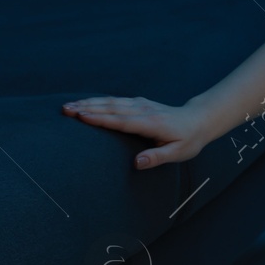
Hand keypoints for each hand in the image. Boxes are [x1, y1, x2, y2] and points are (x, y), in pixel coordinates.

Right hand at [61, 96, 211, 169]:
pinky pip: (115, 101)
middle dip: (87, 108)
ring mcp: (141, 104)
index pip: (122, 121)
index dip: (101, 119)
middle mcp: (144, 110)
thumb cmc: (189, 140)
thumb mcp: (178, 153)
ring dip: (88, 103)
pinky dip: (98, 101)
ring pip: (111, 102)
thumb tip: (136, 164)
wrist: (199, 120)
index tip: (81, 117)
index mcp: (151, 123)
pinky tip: (84, 102)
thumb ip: (157, 157)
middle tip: (65, 110)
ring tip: (68, 105)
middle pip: (111, 108)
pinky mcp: (139, 103)